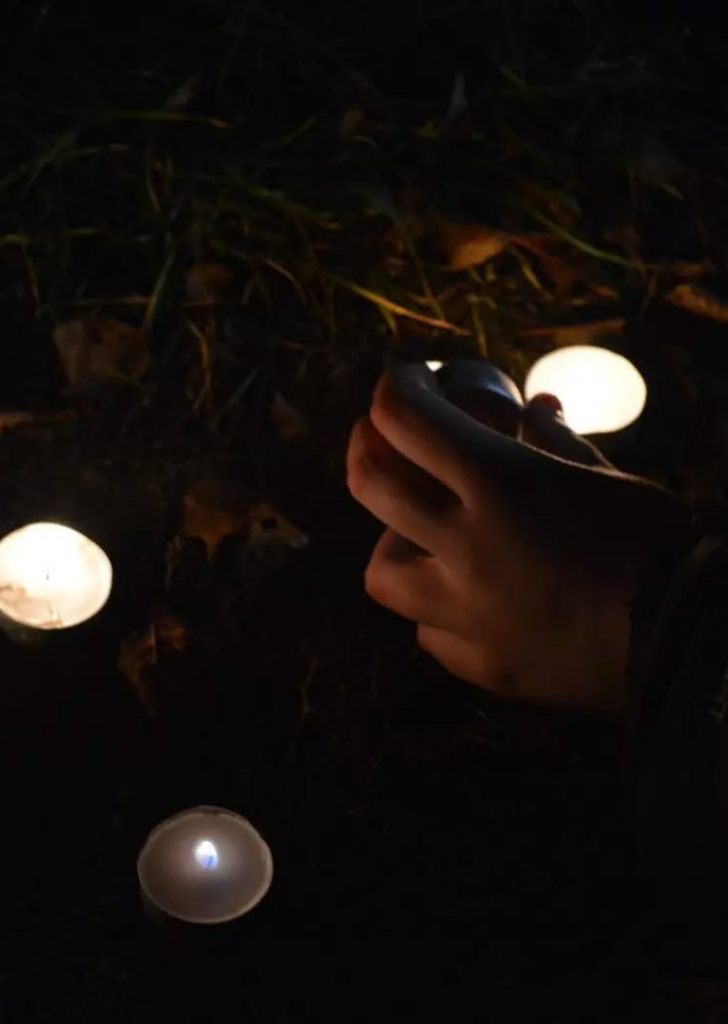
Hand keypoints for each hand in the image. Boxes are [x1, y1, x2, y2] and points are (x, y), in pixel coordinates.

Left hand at [346, 363, 692, 717]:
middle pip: (369, 482)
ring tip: (425, 536)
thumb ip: (558, 444)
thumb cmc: (659, 545)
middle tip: (378, 438)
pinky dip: (441, 612)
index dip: (395, 388)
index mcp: (502, 485)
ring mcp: (468, 613)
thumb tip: (536, 410)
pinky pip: (432, 633)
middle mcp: (469, 546)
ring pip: (382, 573)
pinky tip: (471, 602)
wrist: (696, 645)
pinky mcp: (483, 664)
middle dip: (365, 447)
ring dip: (395, 544)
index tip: (401, 381)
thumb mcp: (610, 478)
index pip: (406, 418)